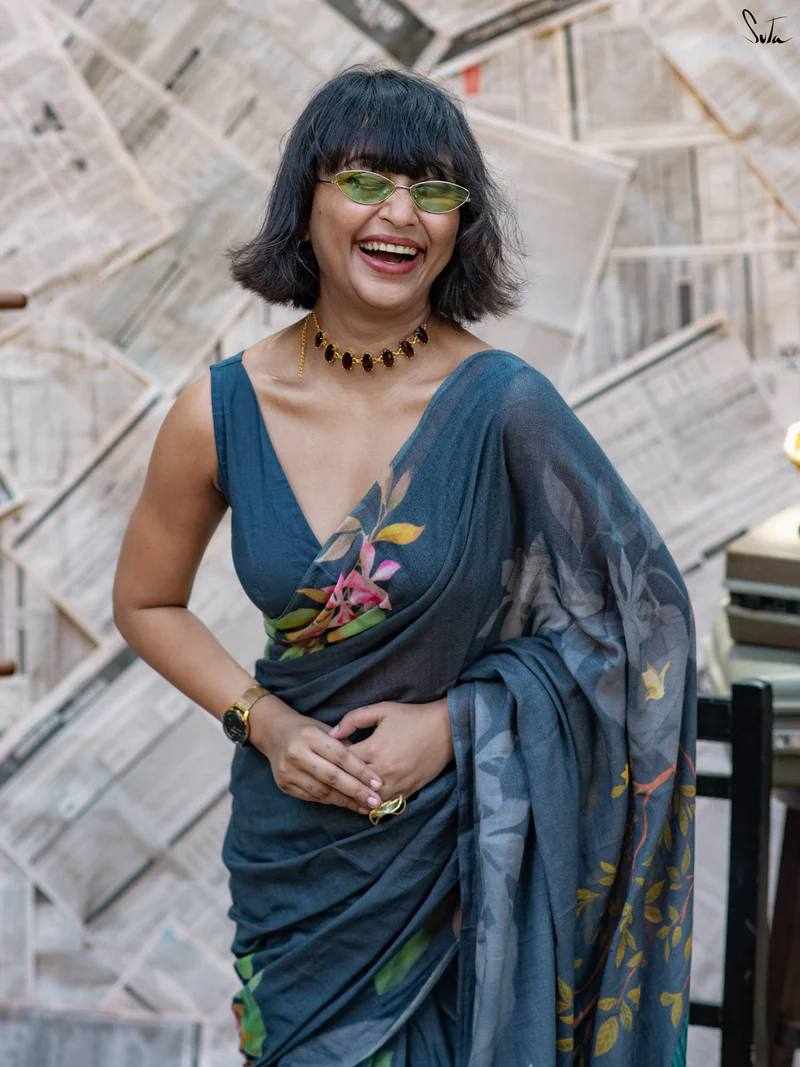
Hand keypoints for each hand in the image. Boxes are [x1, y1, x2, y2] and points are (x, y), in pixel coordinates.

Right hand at [249, 698, 385, 814]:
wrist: (274, 734)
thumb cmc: (307, 730)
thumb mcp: (326, 729)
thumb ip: (345, 746)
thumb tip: (369, 768)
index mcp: (310, 735)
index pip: (340, 756)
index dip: (361, 771)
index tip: (378, 783)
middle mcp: (296, 753)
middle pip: (332, 777)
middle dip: (356, 791)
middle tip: (376, 801)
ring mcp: (288, 771)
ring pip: (322, 791)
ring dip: (346, 801)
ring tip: (364, 806)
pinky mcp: (284, 785)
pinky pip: (312, 797)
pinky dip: (331, 801)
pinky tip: (345, 804)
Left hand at [330, 698, 453, 804]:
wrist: (446, 728)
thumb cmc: (412, 717)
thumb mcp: (381, 710)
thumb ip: (354, 719)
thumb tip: (332, 733)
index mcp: (374, 748)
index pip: (343, 762)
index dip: (332, 761)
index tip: (326, 760)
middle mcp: (384, 770)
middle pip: (353, 784)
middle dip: (340, 783)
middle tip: (329, 782)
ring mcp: (397, 783)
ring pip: (368, 800)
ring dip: (356, 798)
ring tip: (344, 796)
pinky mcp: (408, 790)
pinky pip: (387, 805)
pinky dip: (374, 805)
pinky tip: (365, 803)